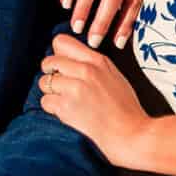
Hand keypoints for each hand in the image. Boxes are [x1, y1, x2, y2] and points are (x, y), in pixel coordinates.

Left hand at [38, 33, 149, 164]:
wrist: (131, 134)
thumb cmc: (126, 109)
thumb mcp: (115, 76)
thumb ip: (93, 65)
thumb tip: (69, 60)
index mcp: (98, 60)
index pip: (61, 42)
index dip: (57, 55)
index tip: (62, 67)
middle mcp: (85, 70)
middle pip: (49, 62)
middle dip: (51, 75)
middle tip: (62, 87)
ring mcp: (75, 88)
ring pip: (44, 82)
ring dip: (51, 93)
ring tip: (67, 102)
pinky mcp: (66, 106)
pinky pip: (45, 101)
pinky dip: (52, 109)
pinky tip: (68, 113)